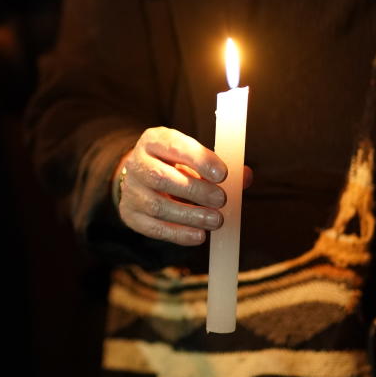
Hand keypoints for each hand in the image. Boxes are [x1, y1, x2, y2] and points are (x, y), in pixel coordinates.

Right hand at [115, 126, 252, 245]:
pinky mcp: (130, 214)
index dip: (199, 159)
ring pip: (156, 205)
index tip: (223, 174)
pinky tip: (198, 236)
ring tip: (216, 220)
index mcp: (154, 141)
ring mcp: (130, 190)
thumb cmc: (176, 166)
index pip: (173, 145)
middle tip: (221, 200)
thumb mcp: (194, 159)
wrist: (142, 180)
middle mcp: (137, 163)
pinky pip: (152, 228)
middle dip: (194, 190)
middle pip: (160, 177)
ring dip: (189, 215)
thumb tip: (245, 177)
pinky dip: (178, 233)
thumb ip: (219, 167)